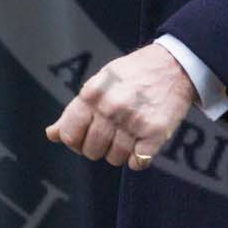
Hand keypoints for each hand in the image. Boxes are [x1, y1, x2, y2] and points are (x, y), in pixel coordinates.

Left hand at [47, 43, 198, 169]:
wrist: (175, 64)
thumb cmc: (133, 74)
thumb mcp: (100, 82)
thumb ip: (75, 110)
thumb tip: (52, 134)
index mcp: (92, 93)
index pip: (70, 135)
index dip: (77, 141)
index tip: (87, 136)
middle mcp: (111, 107)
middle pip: (92, 150)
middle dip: (100, 147)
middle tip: (113, 133)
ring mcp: (133, 120)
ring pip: (115, 159)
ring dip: (121, 152)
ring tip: (130, 134)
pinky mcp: (155, 132)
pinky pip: (138, 163)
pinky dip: (139, 159)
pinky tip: (143, 143)